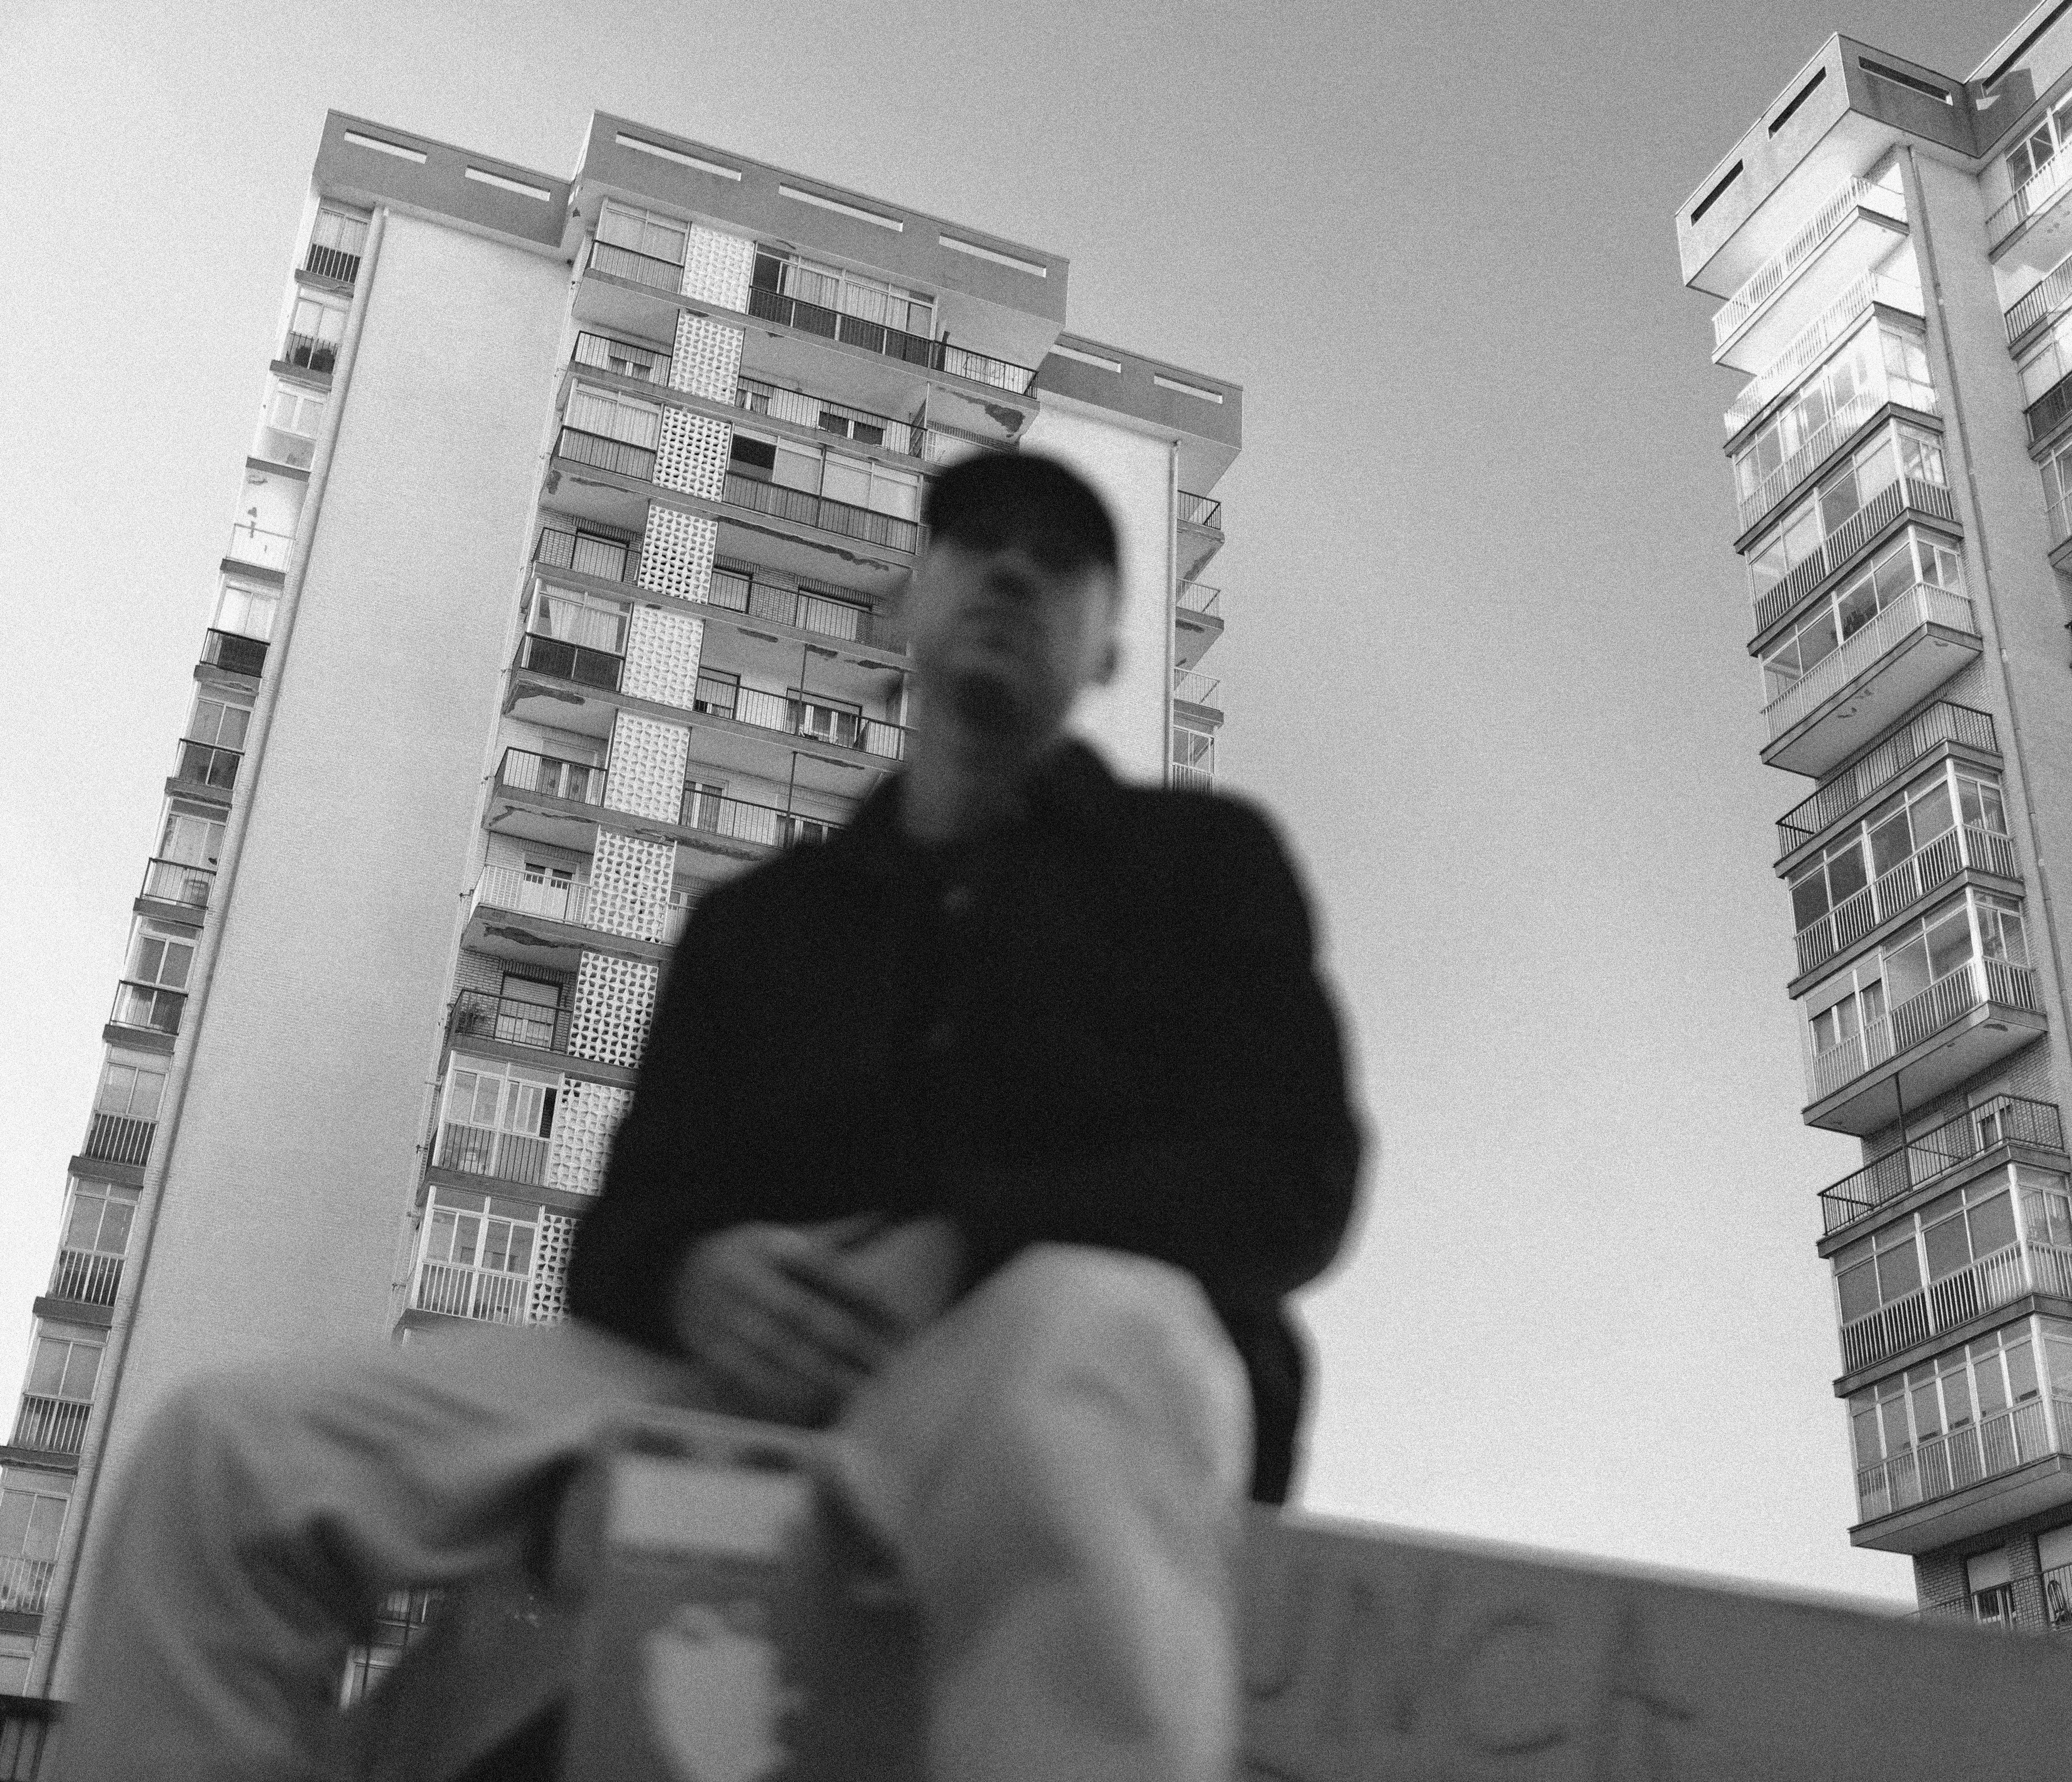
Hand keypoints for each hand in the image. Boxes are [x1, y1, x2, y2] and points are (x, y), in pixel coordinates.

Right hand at [670, 1223, 909, 1426]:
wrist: (671, 1275)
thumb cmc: (744, 1255)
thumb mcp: (779, 1233)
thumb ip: (831, 1233)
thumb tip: (883, 1215)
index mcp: (765, 1245)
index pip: (823, 1271)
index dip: (862, 1296)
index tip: (898, 1318)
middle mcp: (742, 1281)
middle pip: (803, 1317)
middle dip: (850, 1344)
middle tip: (888, 1366)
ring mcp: (721, 1317)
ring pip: (779, 1351)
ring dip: (823, 1375)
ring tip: (862, 1391)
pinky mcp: (707, 1350)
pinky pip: (748, 1377)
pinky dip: (784, 1392)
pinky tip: (816, 1403)